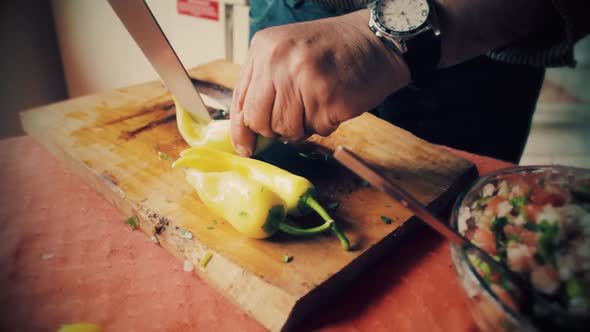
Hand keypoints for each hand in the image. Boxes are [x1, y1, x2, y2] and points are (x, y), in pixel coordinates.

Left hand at [230, 10, 409, 156]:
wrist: (377, 40)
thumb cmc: (333, 49)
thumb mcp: (287, 53)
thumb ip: (265, 83)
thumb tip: (248, 128)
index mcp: (264, 48)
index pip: (241, 100)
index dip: (241, 130)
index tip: (245, 148)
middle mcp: (279, 61)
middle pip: (259, 120)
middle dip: (274, 130)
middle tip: (294, 120)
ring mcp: (303, 80)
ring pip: (287, 130)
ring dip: (304, 127)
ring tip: (319, 104)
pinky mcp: (328, 99)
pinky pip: (316, 130)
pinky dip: (325, 124)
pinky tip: (334, 103)